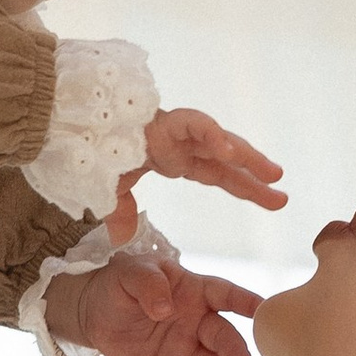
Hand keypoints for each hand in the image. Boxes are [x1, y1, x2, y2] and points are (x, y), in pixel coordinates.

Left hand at [42, 254, 264, 355]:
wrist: (94, 313)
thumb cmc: (118, 284)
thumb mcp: (130, 273)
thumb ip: (149, 285)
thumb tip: (165, 310)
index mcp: (194, 291)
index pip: (225, 295)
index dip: (245, 302)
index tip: (265, 311)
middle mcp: (198, 322)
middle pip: (222, 337)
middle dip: (236, 354)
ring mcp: (186, 349)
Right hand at [104, 106, 286, 244]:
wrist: (72, 127)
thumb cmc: (90, 152)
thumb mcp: (109, 193)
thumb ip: (120, 212)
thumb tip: (121, 236)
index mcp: (173, 158)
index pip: (218, 174)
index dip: (245, 187)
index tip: (274, 201)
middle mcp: (180, 143)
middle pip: (227, 161)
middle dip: (255, 176)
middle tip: (282, 196)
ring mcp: (174, 129)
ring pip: (219, 141)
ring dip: (247, 157)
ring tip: (273, 175)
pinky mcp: (164, 119)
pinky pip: (196, 125)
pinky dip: (213, 137)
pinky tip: (232, 152)